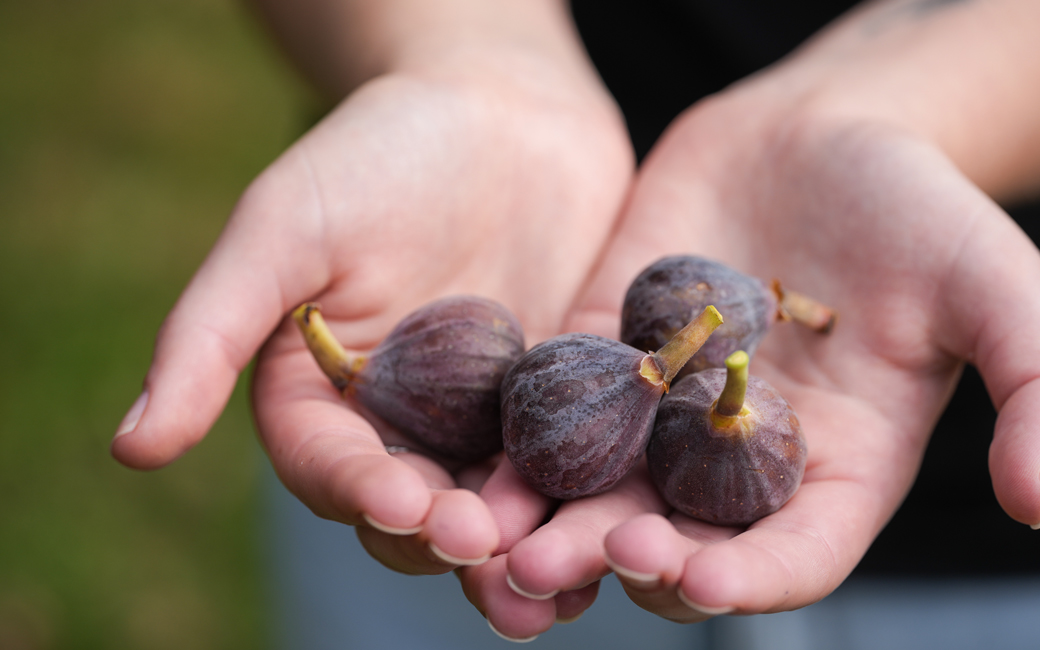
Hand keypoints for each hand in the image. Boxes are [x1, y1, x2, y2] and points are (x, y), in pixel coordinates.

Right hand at [110, 48, 632, 578]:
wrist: (498, 109)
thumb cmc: (376, 153)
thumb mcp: (284, 228)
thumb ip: (211, 333)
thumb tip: (129, 451)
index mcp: (323, 397)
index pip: (332, 466)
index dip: (362, 492)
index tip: (403, 506)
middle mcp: (402, 423)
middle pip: (415, 508)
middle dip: (447, 539)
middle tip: (486, 558)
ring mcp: (484, 419)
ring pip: (495, 504)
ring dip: (519, 550)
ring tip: (552, 585)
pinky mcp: (556, 400)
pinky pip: (570, 459)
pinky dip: (585, 497)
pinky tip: (613, 526)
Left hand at [477, 86, 1039, 631]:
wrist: (819, 133)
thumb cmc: (917, 206)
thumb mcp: (992, 284)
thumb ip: (1030, 381)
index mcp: (834, 470)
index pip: (794, 555)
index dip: (748, 581)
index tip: (695, 580)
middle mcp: (740, 460)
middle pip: (682, 540)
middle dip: (623, 558)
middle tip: (561, 562)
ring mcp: (665, 414)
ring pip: (606, 492)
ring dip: (553, 524)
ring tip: (501, 543)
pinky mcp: (608, 356)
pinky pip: (561, 414)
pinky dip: (521, 448)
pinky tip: (476, 469)